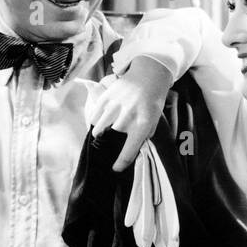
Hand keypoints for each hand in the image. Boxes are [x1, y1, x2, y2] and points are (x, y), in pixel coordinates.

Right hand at [87, 56, 173, 170]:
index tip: (115, 169)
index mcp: (142, 125)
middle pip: (110, 138)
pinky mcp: (106, 97)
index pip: (129, 150)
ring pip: (97, 128)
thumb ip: (142, 138)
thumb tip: (129, 154)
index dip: (121, 163)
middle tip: (110, 138)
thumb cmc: (151, 103)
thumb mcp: (152, 122)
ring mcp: (115, 106)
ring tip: (101, 132)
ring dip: (98, 132)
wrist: (148, 77)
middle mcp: (127, 116)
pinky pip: (93, 116)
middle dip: (109, 140)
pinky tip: (99, 120)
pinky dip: (94, 120)